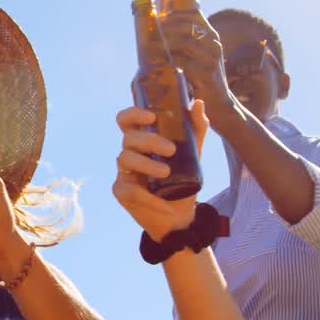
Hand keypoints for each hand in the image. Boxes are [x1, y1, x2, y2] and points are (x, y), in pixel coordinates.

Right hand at [112, 101, 208, 239]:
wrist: (181, 216)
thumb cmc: (183, 180)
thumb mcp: (194, 153)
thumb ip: (196, 128)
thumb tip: (197, 103)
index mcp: (141, 140)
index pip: (126, 120)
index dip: (133, 114)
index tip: (151, 117)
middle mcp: (129, 153)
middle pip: (128, 138)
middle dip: (149, 141)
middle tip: (171, 150)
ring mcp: (123, 172)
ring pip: (125, 159)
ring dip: (147, 165)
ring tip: (167, 174)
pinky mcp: (121, 192)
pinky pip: (130, 190)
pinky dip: (148, 197)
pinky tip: (163, 203)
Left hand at [159, 13, 233, 121]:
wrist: (221, 105)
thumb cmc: (206, 79)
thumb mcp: (201, 57)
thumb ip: (188, 44)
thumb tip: (164, 31)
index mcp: (212, 37)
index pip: (194, 15)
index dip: (175, 13)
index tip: (160, 15)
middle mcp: (213, 44)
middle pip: (186, 26)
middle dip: (166, 26)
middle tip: (152, 31)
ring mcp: (210, 59)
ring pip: (182, 42)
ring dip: (163, 42)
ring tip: (149, 45)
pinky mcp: (204, 74)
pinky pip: (181, 62)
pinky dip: (166, 60)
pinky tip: (157, 61)